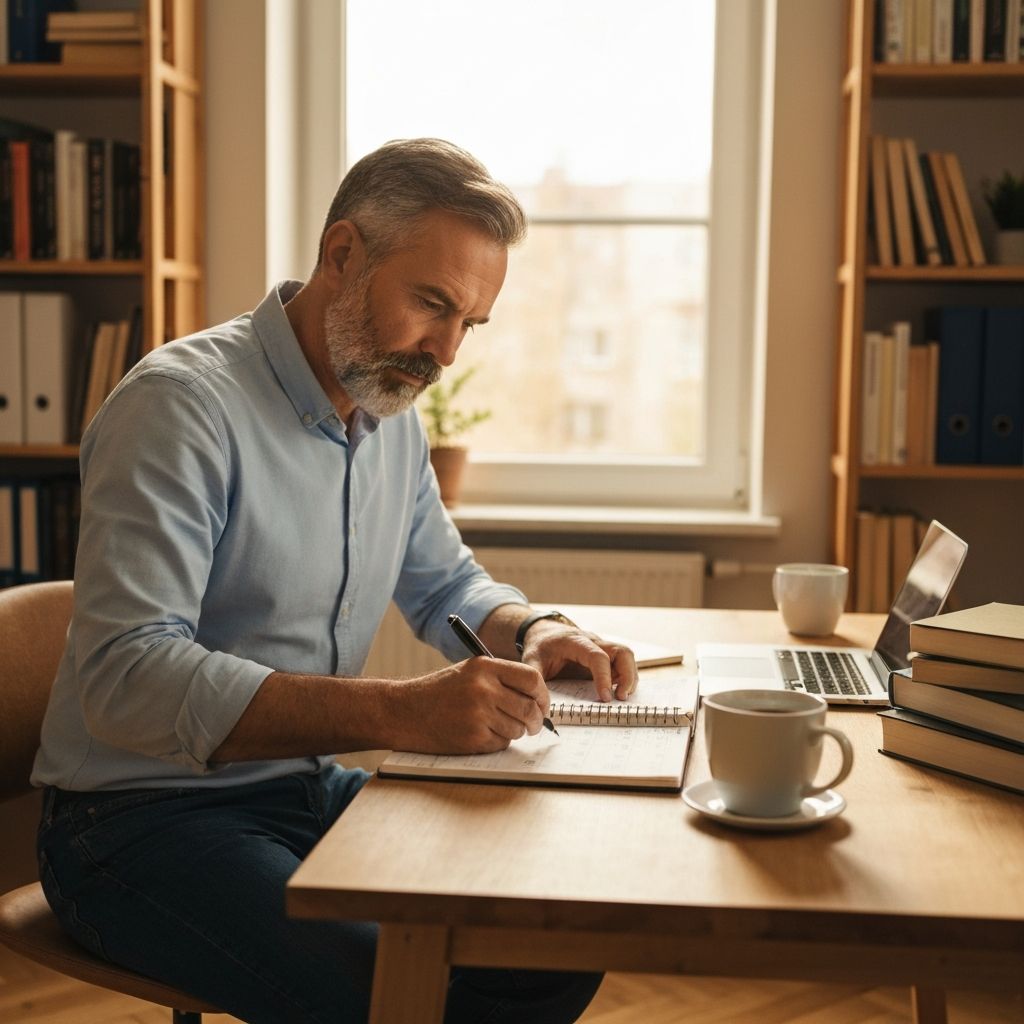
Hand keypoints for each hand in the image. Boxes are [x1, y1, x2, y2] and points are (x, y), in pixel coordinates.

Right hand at [387, 658, 549, 753]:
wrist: (405, 712)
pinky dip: (497, 741)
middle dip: (535, 720)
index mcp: (484, 667)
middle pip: (529, 707)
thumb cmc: (439, 692)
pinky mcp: (473, 738)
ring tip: (495, 725)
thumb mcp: (469, 671)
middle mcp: (483, 688)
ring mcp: (478, 714)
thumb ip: (501, 679)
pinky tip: (479, 733)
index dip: (543, 694)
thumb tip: (537, 697)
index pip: (532, 678)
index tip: (542, 704)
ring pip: (518, 728)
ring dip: (514, 731)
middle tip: (533, 724)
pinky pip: (502, 743)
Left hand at [519, 624, 637, 701]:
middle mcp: (594, 642)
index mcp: (575, 642)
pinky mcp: (606, 655)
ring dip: (629, 677)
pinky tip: (617, 692)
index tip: (605, 697)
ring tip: (621, 697)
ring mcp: (602, 647)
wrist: (544, 633)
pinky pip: (622, 663)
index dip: (604, 677)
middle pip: (622, 652)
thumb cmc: (540, 647)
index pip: (597, 656)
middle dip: (627, 676)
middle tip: (621, 698)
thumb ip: (536, 680)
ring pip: (626, 657)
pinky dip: (625, 677)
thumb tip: (540, 706)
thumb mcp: (531, 661)